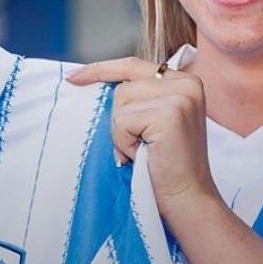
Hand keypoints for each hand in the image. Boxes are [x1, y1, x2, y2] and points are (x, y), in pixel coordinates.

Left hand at [66, 57, 220, 217]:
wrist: (188, 198)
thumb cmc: (167, 166)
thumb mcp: (155, 122)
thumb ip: (140, 98)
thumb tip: (92, 82)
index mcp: (185, 82)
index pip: (134, 65)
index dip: (101, 69)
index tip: (74, 76)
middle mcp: (188, 83)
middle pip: (123, 86)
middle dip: (118, 120)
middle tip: (137, 147)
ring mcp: (181, 96)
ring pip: (121, 100)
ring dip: (122, 132)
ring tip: (143, 150)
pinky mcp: (170, 113)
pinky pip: (123, 120)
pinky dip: (125, 142)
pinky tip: (144, 155)